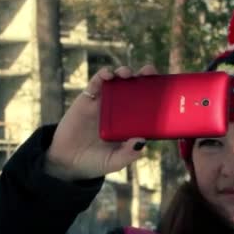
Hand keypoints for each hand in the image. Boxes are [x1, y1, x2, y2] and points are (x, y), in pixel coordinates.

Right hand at [45, 65, 157, 180]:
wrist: (67, 161)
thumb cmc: (95, 162)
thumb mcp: (115, 162)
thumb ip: (128, 154)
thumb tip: (141, 140)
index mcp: (132, 123)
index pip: (150, 105)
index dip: (158, 93)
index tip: (166, 86)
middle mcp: (122, 110)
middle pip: (137, 87)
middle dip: (145, 76)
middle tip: (149, 71)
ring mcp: (106, 102)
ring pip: (119, 81)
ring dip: (125, 72)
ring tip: (127, 74)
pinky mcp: (89, 98)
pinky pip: (97, 82)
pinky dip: (103, 75)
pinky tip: (108, 75)